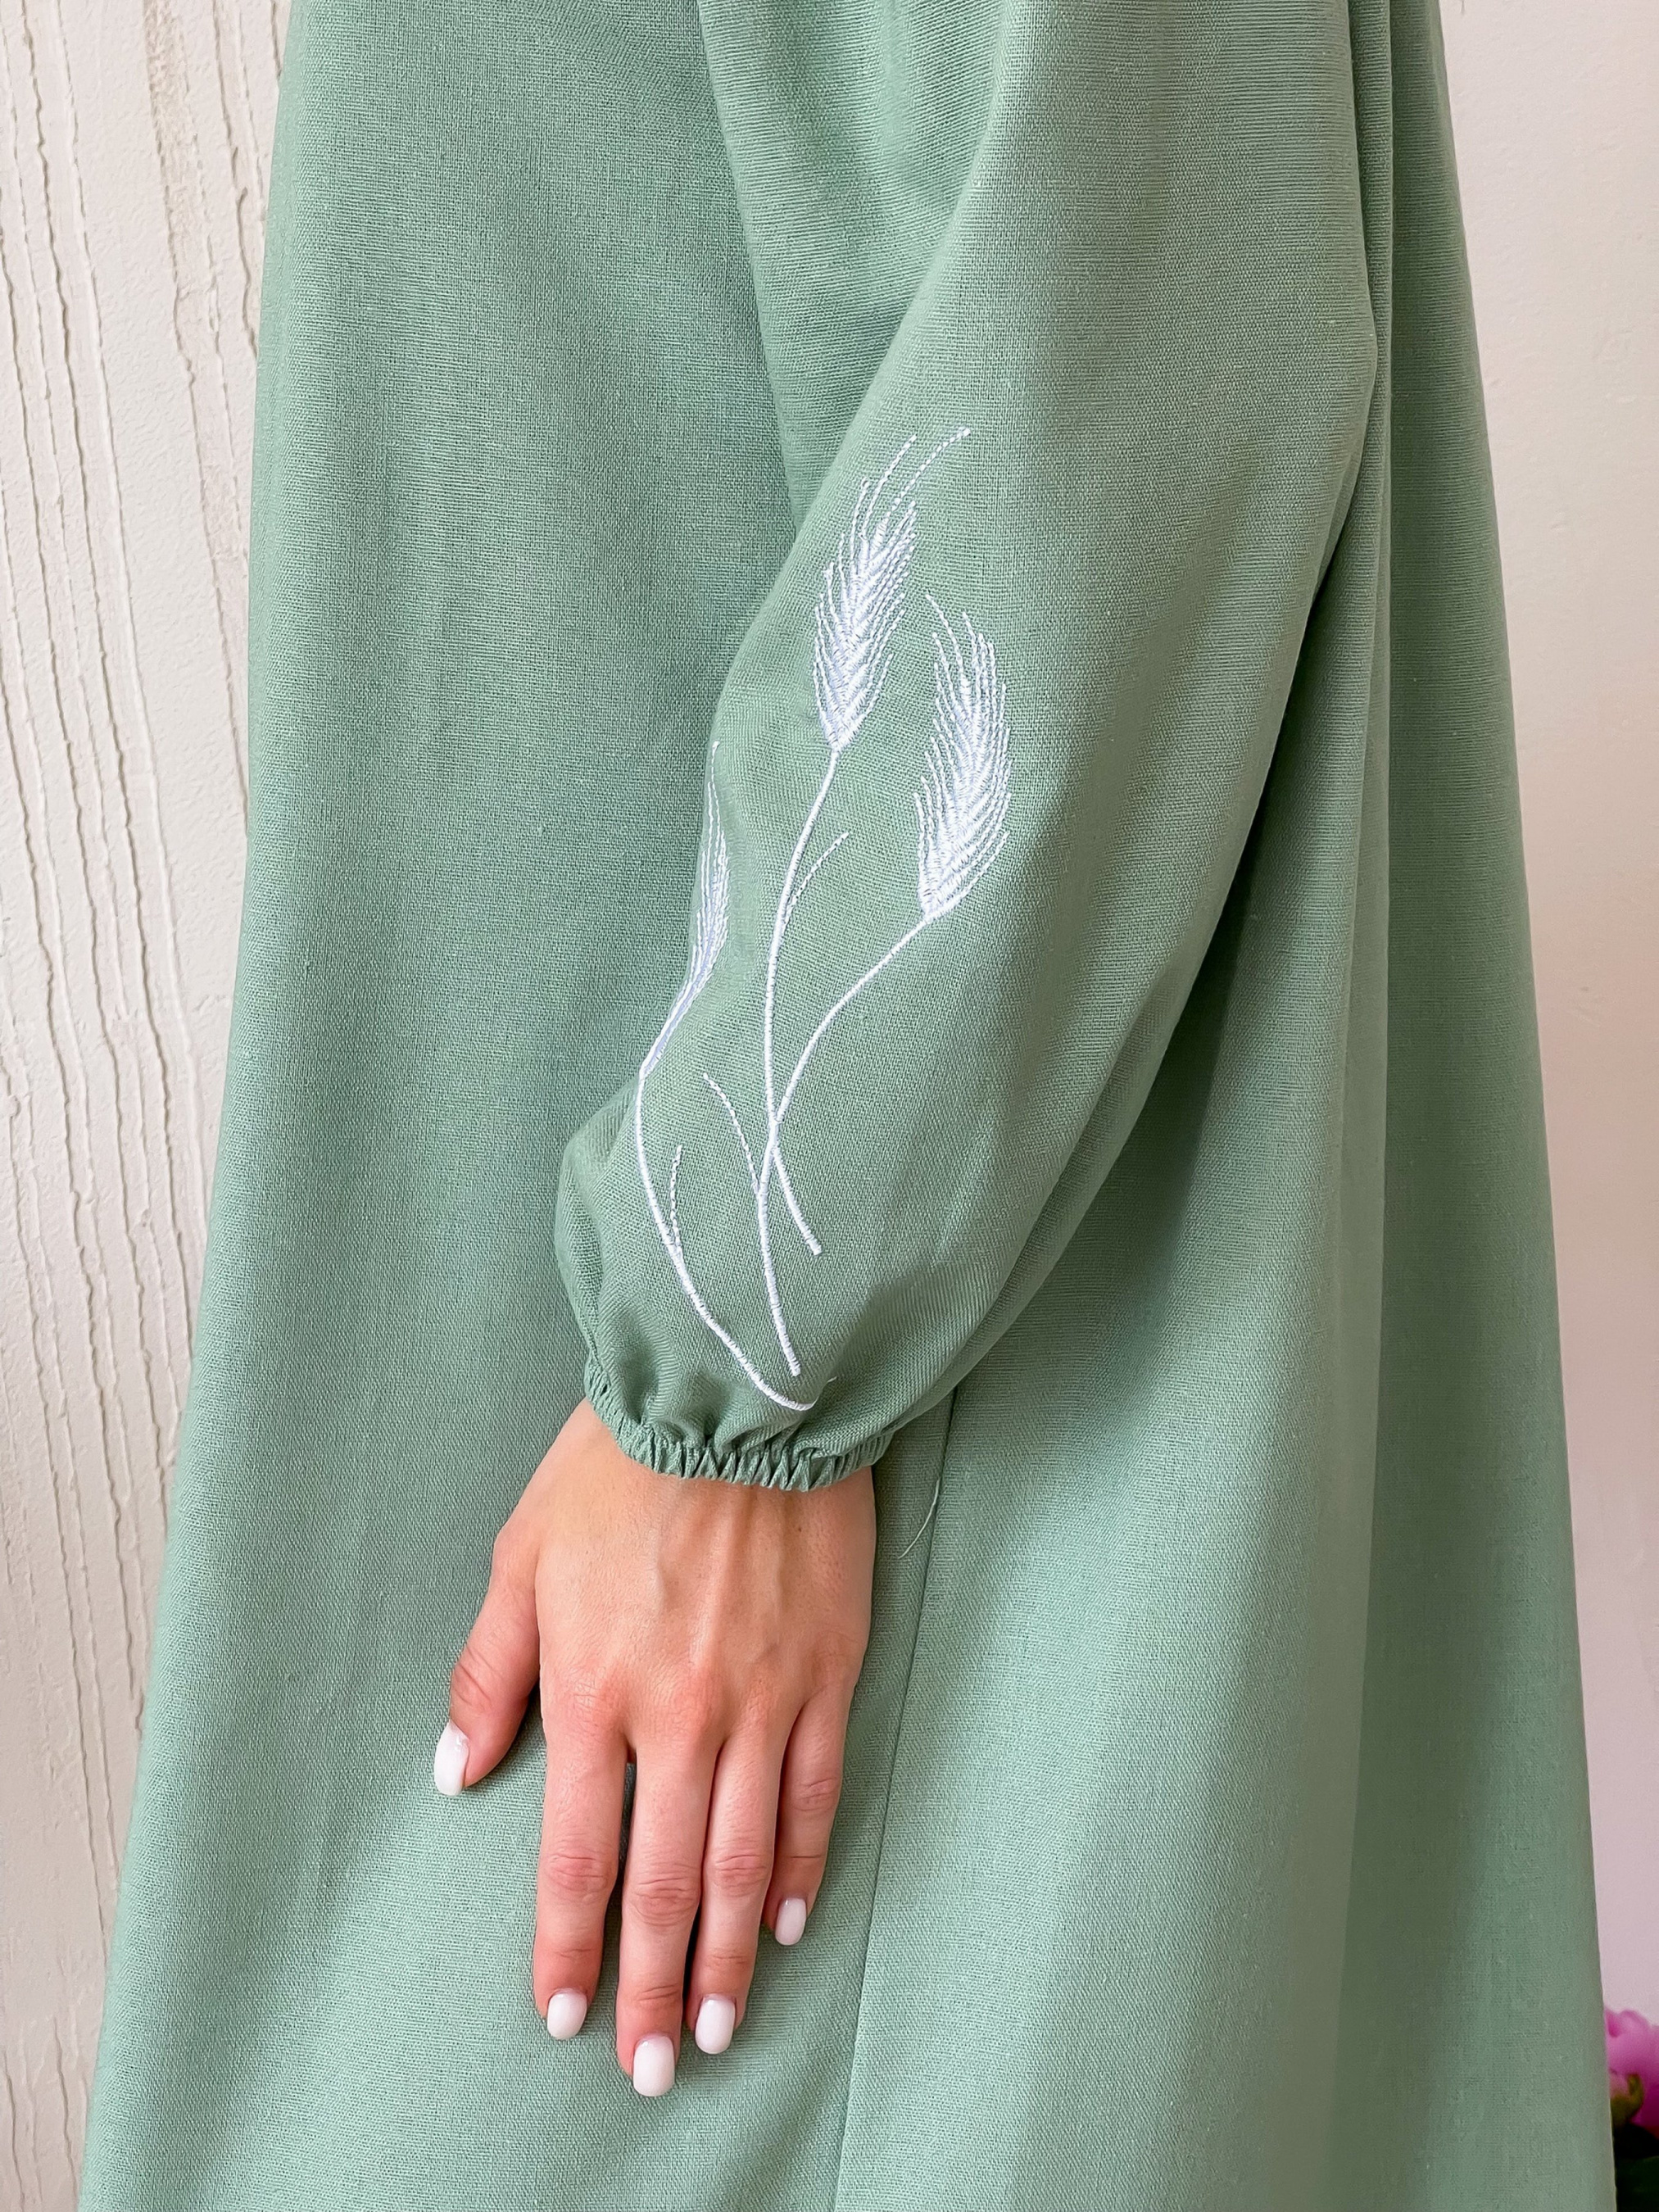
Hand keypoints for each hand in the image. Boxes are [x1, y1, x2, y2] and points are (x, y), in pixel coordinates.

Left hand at [435, 1398, 875, 2094]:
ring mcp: (761, 1700)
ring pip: (747, 1859)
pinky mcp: (825, 1674)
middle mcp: (679, 1714)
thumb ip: (489, 1674)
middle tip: (656, 2069)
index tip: (567, 2015)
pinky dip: (803, 1867)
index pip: (575, 1856)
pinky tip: (791, 1921)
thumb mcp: (522, 1557)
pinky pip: (816, 1795)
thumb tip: (457, 1773)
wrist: (737, 1395)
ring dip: (735, 1957)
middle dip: (658, 1987)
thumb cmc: (618, 1469)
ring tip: (723, 2027)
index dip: (569, 1947)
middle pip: (668, 1883)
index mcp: (592, 1689)